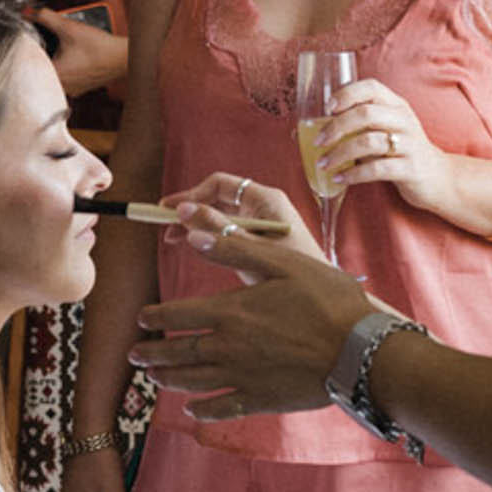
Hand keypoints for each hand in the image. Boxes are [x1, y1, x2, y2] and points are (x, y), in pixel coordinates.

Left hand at [34, 7, 125, 95]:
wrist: (124, 57)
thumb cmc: (100, 47)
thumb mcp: (69, 27)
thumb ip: (45, 17)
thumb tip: (29, 11)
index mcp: (55, 75)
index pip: (30, 63)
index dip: (30, 48)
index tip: (32, 39)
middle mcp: (63, 86)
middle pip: (43, 68)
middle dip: (44, 52)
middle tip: (50, 41)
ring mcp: (74, 89)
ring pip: (56, 73)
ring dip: (56, 59)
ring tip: (64, 47)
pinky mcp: (83, 87)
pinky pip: (69, 76)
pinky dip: (69, 66)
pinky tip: (74, 56)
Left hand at [127, 233, 376, 420]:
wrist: (362, 351)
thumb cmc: (328, 300)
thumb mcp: (281, 262)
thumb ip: (234, 248)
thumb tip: (190, 233)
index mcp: (230, 311)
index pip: (178, 315)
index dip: (155, 318)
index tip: (141, 320)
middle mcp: (229, 347)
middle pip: (179, 352)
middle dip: (153, 353)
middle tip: (135, 355)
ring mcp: (244, 376)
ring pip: (194, 381)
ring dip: (169, 379)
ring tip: (154, 378)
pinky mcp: (263, 399)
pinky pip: (223, 407)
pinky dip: (204, 410)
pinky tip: (192, 410)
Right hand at [161, 171, 323, 276]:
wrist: (326, 307)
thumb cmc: (294, 278)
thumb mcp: (249, 252)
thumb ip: (217, 230)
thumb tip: (182, 210)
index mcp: (266, 200)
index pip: (220, 184)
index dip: (191, 195)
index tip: (168, 210)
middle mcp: (264, 206)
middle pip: (217, 198)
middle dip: (190, 211)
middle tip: (165, 228)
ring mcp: (262, 223)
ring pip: (220, 215)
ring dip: (196, 225)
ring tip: (174, 240)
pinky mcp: (260, 241)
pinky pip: (227, 230)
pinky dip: (208, 237)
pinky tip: (194, 249)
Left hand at [308, 77, 448, 213]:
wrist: (439, 177)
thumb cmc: (400, 151)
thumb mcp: (384, 130)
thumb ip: (356, 124)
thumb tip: (305, 129)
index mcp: (396, 105)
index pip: (371, 87)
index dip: (347, 94)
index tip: (327, 108)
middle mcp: (404, 120)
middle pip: (366, 114)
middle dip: (336, 127)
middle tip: (318, 142)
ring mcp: (410, 144)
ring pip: (369, 142)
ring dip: (340, 153)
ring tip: (323, 164)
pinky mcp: (411, 168)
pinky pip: (378, 169)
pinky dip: (353, 174)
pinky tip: (339, 179)